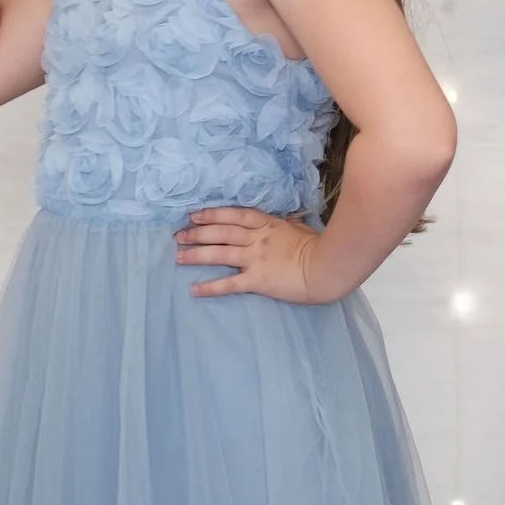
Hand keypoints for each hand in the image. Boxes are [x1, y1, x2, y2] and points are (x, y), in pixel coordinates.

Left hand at [176, 206, 336, 304]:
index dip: (213, 214)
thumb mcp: (299, 228)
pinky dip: (210, 286)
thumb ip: (283, 225)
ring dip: (197, 254)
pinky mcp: (257, 280)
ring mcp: (256, 258)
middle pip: (221, 232)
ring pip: (220, 254)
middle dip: (198, 233)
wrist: (326, 267)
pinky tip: (194, 290)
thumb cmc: (318, 246)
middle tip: (179, 235)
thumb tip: (277, 222)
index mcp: (268, 224)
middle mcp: (257, 238)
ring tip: (178, 256)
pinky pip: (229, 284)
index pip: (235, 215)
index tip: (195, 215)